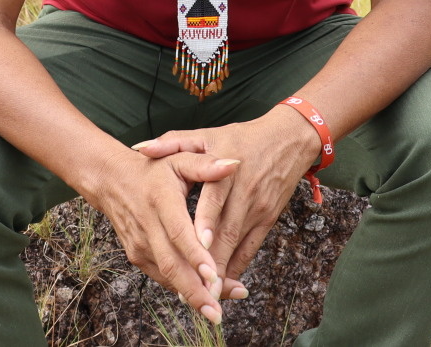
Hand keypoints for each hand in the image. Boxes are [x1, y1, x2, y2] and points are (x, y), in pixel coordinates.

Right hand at [77, 148, 240, 322]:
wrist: (113, 181)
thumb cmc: (154, 170)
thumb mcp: (179, 158)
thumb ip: (206, 165)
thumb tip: (234, 165)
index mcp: (161, 200)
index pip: (179, 232)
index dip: (195, 256)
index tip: (213, 275)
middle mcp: (148, 226)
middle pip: (172, 265)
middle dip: (195, 292)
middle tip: (217, 312)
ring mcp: (141, 245)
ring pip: (168, 277)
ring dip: (192, 296)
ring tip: (217, 310)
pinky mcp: (138, 257)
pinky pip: (163, 277)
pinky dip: (183, 290)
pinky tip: (204, 298)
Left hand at [130, 106, 322, 298]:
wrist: (289, 140)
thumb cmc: (241, 137)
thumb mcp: (207, 134)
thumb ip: (172, 142)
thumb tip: (141, 148)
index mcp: (227, 168)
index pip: (215, 199)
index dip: (206, 223)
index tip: (197, 246)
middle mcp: (245, 192)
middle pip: (227, 231)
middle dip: (211, 261)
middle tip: (194, 287)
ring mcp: (258, 208)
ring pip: (238, 245)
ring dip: (223, 271)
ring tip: (205, 295)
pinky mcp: (267, 219)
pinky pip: (251, 248)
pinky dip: (237, 267)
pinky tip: (223, 285)